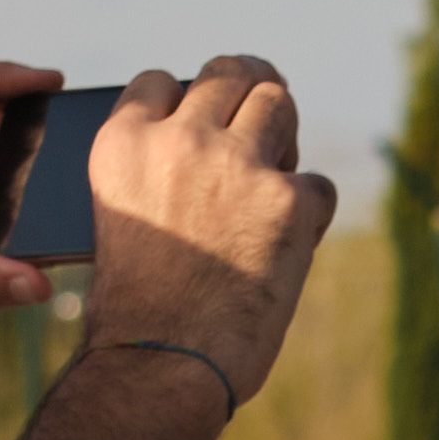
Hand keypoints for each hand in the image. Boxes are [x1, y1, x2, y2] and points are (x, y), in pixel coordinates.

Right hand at [75, 55, 337, 402]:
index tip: (201, 119)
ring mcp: (236, 165)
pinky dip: (308, 213)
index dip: (186, 98)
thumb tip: (209, 142)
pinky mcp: (288, 199)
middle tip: (260, 120)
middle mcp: (177, 140)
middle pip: (230, 73)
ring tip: (274, 178)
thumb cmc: (139, 310)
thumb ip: (155, 169)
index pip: (160, 80)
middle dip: (248, 91)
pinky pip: (316, 185)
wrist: (163, 366)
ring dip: (282, 134)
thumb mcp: (123, 217)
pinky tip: (285, 247)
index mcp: (122, 144)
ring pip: (278, 102)